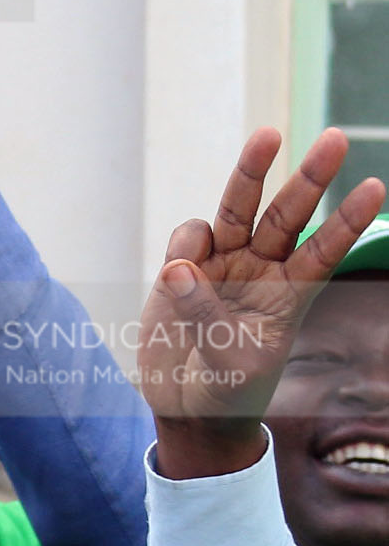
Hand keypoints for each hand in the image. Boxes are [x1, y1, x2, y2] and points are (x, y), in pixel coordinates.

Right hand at [138, 128, 384, 474]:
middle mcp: (261, 270)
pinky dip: (186, 242)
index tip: (374, 187)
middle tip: (336, 139)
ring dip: (252, 173)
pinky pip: (189, 240)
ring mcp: (223, 265)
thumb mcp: (230, 361)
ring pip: (240, 210)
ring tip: (268, 138)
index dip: (347, 221)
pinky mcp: (183, 271)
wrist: (189, 407)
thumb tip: (176, 268)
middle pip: (288, 215)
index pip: (325, 251)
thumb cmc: (228, 389)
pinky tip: (178, 269)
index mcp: (290, 294)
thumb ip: (206, 315)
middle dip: (310, 177)